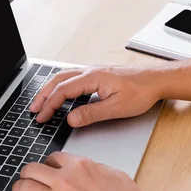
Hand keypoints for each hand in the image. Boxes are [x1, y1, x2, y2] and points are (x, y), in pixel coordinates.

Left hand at [2, 152, 159, 190]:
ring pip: (25, 187)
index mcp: (80, 166)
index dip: (48, 164)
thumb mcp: (115, 175)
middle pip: (33, 169)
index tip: (47, 169)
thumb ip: (95, 169)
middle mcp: (64, 180)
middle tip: (27, 178)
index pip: (53, 158)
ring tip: (17, 190)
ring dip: (18, 187)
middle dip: (28, 173)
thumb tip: (87, 168)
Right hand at [30, 66, 163, 126]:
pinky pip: (72, 77)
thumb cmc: (141, 92)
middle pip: (58, 80)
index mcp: (92, 77)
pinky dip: (60, 85)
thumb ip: (91, 114)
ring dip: (50, 89)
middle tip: (33, 109)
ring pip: (64, 77)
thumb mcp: (116, 108)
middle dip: (43, 95)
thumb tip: (71, 119)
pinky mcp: (98, 74)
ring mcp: (93, 71)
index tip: (41, 117)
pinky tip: (61, 93)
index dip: (49, 105)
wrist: (156, 80)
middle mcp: (90, 71)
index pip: (62, 91)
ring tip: (41, 102)